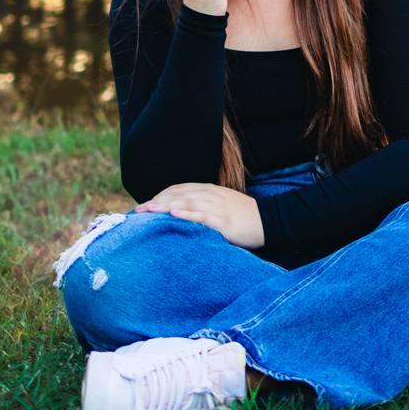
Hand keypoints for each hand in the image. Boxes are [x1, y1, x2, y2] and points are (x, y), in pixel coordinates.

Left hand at [135, 183, 264, 248]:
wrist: (270, 220)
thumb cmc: (244, 216)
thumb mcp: (222, 205)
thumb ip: (203, 206)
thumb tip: (181, 213)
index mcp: (209, 190)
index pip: (178, 189)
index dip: (159, 196)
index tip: (144, 206)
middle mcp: (210, 195)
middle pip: (178, 194)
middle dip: (156, 202)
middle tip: (137, 211)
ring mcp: (217, 206)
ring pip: (186, 203)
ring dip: (164, 207)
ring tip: (148, 211)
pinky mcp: (224, 220)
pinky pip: (202, 216)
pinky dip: (186, 214)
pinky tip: (173, 215)